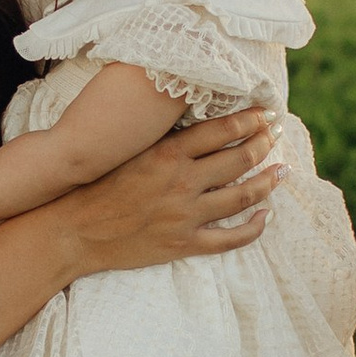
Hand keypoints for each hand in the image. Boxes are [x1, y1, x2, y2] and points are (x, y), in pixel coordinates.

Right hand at [65, 109, 278, 275]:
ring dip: (267, 182)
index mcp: (167, 153)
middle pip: (238, 159)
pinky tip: (265, 217)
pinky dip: (253, 229)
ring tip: (282, 171)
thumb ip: (163, 138)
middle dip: (264, 144)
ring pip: (241, 197)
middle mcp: (182, 182)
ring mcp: (185, 215)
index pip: (222, 130)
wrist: (73, 230)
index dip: (250, 120)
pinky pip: (229, 239)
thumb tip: (195, 120)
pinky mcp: (183, 244)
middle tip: (277, 134)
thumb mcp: (129, 150)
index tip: (265, 113)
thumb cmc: (95, 186)